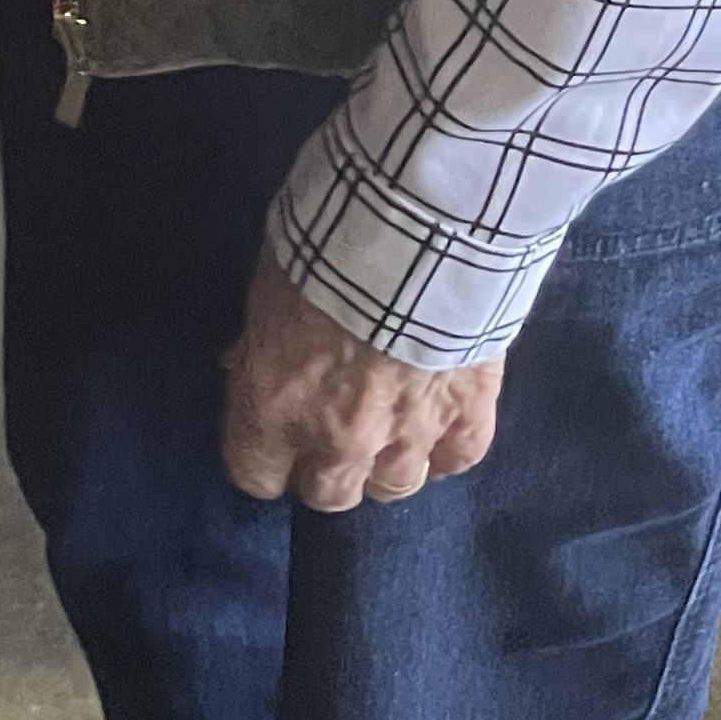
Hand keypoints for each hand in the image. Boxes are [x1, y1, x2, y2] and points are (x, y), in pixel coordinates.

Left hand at [220, 252, 505, 510]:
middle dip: (326, 465)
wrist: (417, 224)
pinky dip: (447, 446)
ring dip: (387, 461)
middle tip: (333, 427)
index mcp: (275, 408)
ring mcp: (409, 437)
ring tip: (391, 425)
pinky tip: (442, 422)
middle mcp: (340, 441)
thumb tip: (250, 363)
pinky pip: (457, 460)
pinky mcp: (469, 418)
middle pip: (328, 495)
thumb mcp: (267, 282)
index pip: (254, 474)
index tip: (272, 433)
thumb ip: (263, 341)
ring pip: (394, 486)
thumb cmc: (325, 241)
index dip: (263, 454)